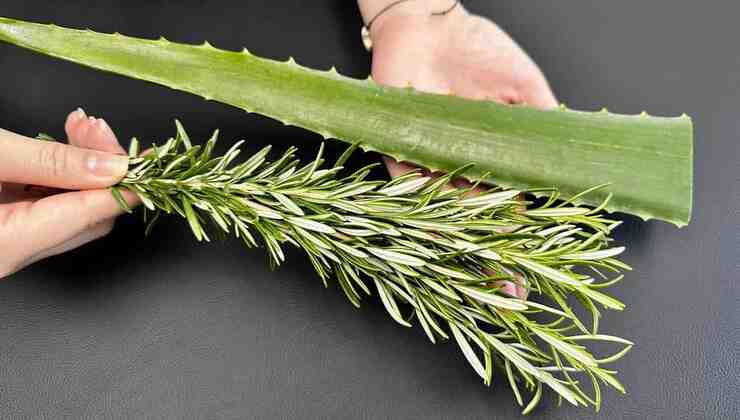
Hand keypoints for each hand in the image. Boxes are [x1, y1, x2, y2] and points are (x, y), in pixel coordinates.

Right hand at [0, 109, 136, 278]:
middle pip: (85, 216)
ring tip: (82, 127)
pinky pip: (45, 202)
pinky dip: (60, 172)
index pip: (89, 216)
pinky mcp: (3, 224)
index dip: (127, 187)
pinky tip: (65, 142)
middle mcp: (9, 252)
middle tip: (100, 130)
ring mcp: (7, 240)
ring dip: (83, 166)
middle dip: (103, 169)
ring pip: (68, 207)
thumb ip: (53, 162)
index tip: (154, 166)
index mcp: (6, 244)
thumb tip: (112, 168)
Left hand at [363, 1, 557, 297]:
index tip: (538, 270)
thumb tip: (567, 159)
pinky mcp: (397, 153)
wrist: (429, 25)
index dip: (526, 239)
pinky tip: (440, 244)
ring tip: (480, 284)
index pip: (511, 206)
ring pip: (446, 216)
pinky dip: (421, 215)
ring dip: (462, 250)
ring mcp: (430, 164)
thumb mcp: (524, 87)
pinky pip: (408, 190)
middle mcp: (461, 168)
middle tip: (511, 295)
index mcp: (492, 157)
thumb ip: (542, 123)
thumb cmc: (478, 49)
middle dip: (495, 260)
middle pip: (479, 222)